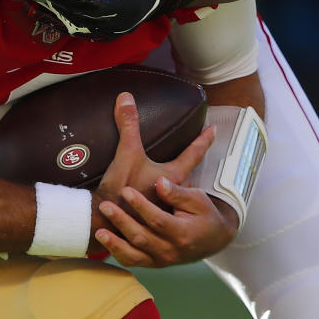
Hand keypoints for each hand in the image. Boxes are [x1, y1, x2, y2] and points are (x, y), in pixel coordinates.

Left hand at [38, 0, 206, 38]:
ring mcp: (119, 28)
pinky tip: (61, 20)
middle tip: (37, 0)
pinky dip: (74, 26)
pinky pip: (91, 33)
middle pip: (81, 19)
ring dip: (62, 20)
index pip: (86, 4)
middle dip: (58, 9)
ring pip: (84, 29)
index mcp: (123, 3)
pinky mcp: (118, 31)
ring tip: (43, 10)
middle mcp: (119, 21)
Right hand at [88, 92, 215, 257]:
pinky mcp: (151, 217)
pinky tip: (155, 197)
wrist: (105, 220)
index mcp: (173, 177)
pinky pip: (164, 205)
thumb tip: (126, 98)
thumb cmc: (121, 189)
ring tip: (177, 178)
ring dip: (179, 185)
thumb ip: (128, 125)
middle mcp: (173, 194)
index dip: (203, 140)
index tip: (214, 130)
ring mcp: (164, 207)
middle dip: (193, 166)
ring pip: (178, 193)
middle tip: (197, 156)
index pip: (194, 154)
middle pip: (189, 176)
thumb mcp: (126, 154)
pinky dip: (164, 198)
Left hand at [94, 177, 238, 269]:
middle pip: (142, 238)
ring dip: (115, 244)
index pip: (158, 220)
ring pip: (134, 255)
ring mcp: (161, 260)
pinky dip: (117, 254)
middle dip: (122, 222)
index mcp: (183, 233)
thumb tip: (159, 182)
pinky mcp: (153, 264)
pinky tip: (104, 242)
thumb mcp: (198, 199)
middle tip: (105, 206)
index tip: (126, 190)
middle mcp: (171, 251)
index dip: (141, 206)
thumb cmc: (204, 214)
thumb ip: (177, 193)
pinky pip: (133, 262)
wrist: (213, 240)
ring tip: (99, 231)